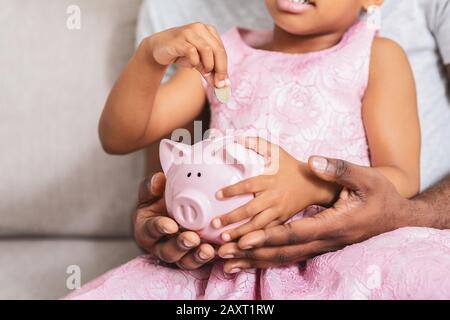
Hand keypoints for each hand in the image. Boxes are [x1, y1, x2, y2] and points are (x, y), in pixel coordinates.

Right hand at [134, 172, 214, 268]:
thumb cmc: (160, 200)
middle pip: (168, 251)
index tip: (171, 225)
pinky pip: (204, 260)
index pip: (151, 230)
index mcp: (147, 230)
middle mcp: (161, 246)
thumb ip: (152, 187)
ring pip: (186, 260)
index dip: (160, 229)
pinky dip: (213, 256)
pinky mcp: (195, 256)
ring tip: (208, 250)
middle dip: (181, 246)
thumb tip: (157, 180)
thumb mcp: (152, 192)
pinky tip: (223, 249)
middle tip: (192, 239)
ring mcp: (179, 254)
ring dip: (197, 257)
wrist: (176, 207)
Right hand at [145, 22, 228, 86]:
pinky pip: (192, 52)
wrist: (158, 49)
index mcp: (209, 31)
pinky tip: (191, 66)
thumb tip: (222, 84)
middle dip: (220, 69)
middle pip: (218, 50)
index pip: (222, 51)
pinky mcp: (179, 39)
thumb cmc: (181, 54)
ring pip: (207, 50)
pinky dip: (194, 62)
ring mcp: (189, 32)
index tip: (224, 84)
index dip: (224, 68)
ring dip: (208, 65)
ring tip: (204, 73)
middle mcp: (200, 28)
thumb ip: (210, 71)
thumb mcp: (199, 63)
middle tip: (218, 84)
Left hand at [213, 137, 337, 241]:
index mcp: (270, 180)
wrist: (314, 184)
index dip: (233, 190)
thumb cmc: (290, 167)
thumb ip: (257, 143)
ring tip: (224, 238)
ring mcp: (278, 212)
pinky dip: (254, 240)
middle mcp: (273, 197)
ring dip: (240, 234)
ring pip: (258, 226)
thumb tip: (237, 137)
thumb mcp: (276, 151)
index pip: (249, 185)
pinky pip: (267, 233)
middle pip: (251, 210)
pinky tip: (240, 245)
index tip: (218, 194)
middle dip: (232, 218)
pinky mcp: (281, 221)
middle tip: (215, 223)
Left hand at [218, 156, 413, 271]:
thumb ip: (339, 169)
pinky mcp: (317, 246)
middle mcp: (324, 240)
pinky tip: (249, 263)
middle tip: (224, 252)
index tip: (245, 237)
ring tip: (227, 262)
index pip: (296, 233)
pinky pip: (288, 257)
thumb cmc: (379, 195)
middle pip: (283, 251)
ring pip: (284, 258)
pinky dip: (267, 261)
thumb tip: (313, 161)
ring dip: (255, 261)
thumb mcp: (365, 177)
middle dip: (252, 252)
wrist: (394, 216)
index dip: (270, 236)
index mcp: (334, 224)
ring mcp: (321, 246)